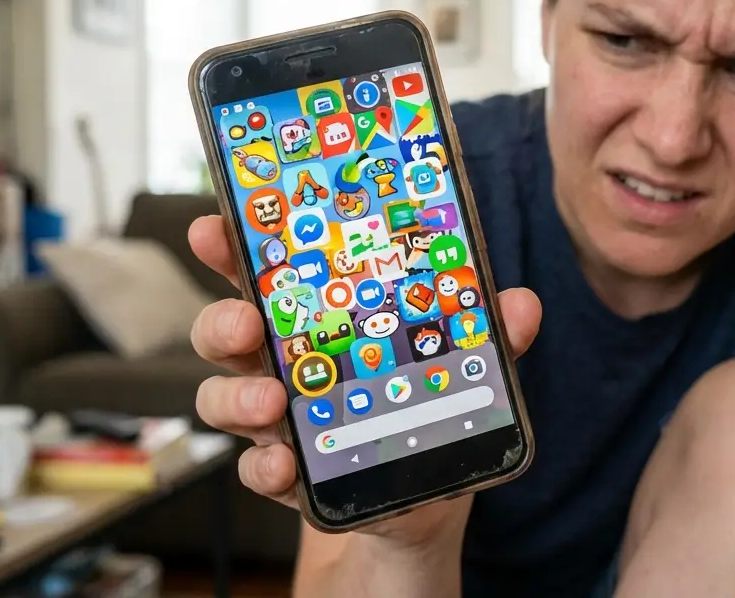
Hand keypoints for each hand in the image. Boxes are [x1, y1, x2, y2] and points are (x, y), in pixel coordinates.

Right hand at [187, 215, 542, 543]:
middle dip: (223, 322)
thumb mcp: (461, 369)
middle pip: (225, 330)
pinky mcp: (286, 475)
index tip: (213, 227)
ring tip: (271, 404)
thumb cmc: (426, 411)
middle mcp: (282, 363)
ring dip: (238, 398)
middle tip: (245, 324)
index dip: (230, 248)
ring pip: (223, 397)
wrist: (422, 507)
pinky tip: (284, 465)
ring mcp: (276, 420)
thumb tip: (521, 304)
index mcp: (315, 320)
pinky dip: (263, 467)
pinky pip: (254, 467)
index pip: (264, 274)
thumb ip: (486, 335)